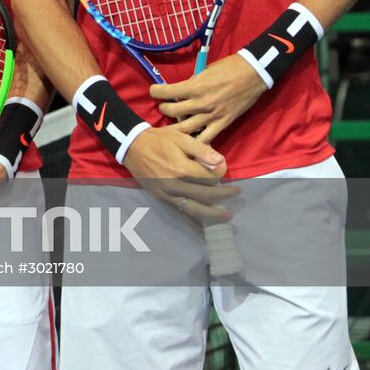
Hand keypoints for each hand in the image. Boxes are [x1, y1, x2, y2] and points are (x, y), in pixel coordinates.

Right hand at [122, 127, 236, 223]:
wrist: (132, 146)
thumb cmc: (158, 140)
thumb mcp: (181, 137)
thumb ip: (202, 150)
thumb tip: (221, 163)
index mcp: (182, 168)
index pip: (211, 177)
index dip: (222, 173)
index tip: (224, 168)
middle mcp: (176, 185)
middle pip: (207, 194)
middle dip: (224, 194)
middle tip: (237, 192)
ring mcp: (168, 194)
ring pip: (195, 209)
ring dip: (214, 214)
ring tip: (228, 216)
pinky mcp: (162, 199)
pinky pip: (180, 214)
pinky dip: (193, 225)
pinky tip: (204, 232)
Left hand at [151, 54, 267, 143]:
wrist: (253, 74)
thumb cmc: (229, 68)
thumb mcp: (205, 71)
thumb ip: (191, 82)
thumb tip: (180, 90)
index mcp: (194, 87)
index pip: (165, 92)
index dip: (155, 91)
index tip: (154, 91)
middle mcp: (201, 103)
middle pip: (172, 111)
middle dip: (164, 108)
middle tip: (165, 106)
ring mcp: (212, 115)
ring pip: (185, 128)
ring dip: (176, 125)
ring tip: (175, 121)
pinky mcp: (223, 123)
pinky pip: (206, 138)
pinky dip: (196, 140)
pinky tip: (191, 138)